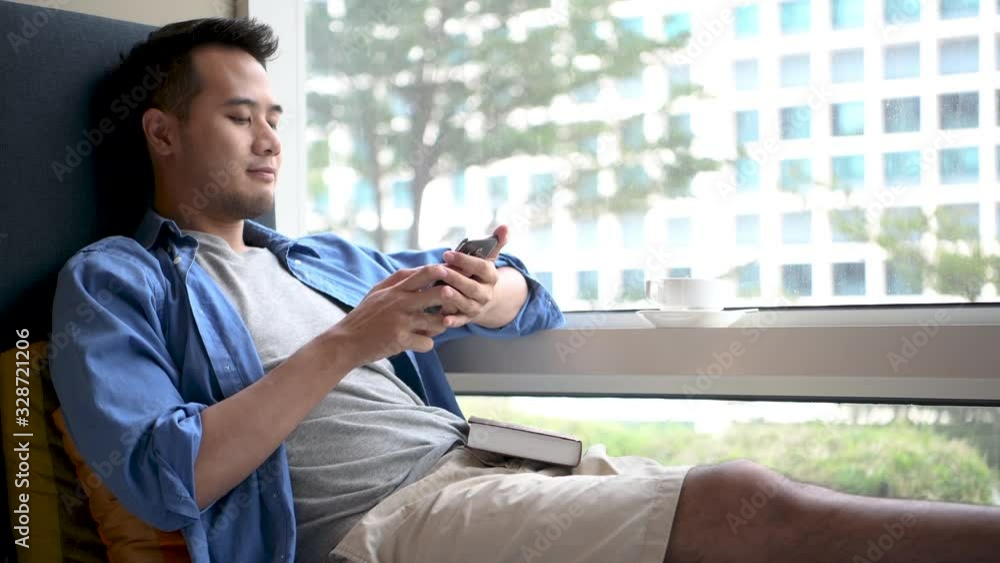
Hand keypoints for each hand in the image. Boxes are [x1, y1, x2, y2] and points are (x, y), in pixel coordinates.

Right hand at [325, 264, 465, 367]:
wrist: (346, 341)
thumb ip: (399, 279)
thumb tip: (421, 269)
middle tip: (453, 305)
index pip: (425, 273)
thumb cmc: (364, 316)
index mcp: (396, 289)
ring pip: (439, 322)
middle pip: (440, 294)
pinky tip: (418, 343)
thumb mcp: (378, 291)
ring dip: (441, 325)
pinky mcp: (400, 340)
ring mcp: (402, 322)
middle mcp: (401, 302)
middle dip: (452, 299)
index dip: (444, 272)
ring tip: (433, 327)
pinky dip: (426, 344)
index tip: (454, 276)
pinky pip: (428, 343)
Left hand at [436, 225, 508, 328]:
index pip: (482, 267)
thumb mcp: (487, 260)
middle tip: (441, 271)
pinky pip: (461, 320)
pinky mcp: (467, 318)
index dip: (466, 261)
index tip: (448, 253)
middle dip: (457, 279)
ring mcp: (477, 307)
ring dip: (455, 298)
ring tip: (443, 291)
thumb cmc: (479, 275)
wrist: (484, 300)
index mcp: (491, 277)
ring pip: (467, 303)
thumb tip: (505, 227)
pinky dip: (453, 321)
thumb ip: (495, 243)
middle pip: (473, 287)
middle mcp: (486, 293)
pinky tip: (444, 319)